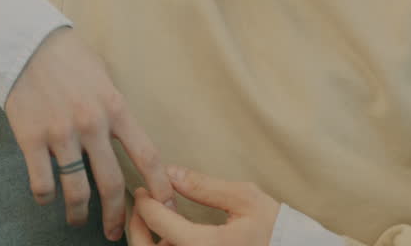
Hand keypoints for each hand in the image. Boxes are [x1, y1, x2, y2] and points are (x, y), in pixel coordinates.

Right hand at [4, 27, 175, 241]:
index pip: (147, 155)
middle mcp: (92, 123)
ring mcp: (60, 132)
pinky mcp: (30, 137)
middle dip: (116, 214)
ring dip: (79, 213)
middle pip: (112, 182)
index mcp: (116, 107)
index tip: (165, 206)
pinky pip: (42, 182)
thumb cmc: (69, 57)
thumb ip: (116, 109)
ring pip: (76, 190)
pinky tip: (48, 197)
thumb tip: (128, 139)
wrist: (25, 41)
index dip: (160, 186)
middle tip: (116, 231)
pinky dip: (46, 196)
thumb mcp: (104, 77)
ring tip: (78, 219)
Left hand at [128, 165, 280, 245]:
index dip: (145, 202)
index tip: (143, 190)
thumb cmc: (274, 229)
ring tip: (162, 222)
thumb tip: (170, 172)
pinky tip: (176, 239)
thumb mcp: (244, 199)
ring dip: (150, 243)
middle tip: (141, 206)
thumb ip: (203, 186)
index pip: (159, 222)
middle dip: (136, 227)